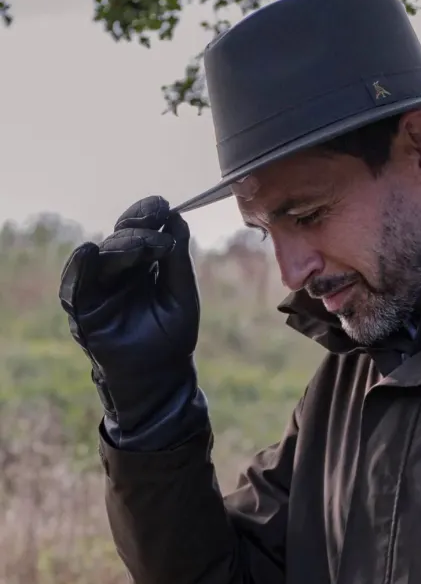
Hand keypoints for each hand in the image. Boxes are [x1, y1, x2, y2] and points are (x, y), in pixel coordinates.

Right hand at [59, 196, 199, 433]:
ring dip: (121, 245)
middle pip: (120, 237)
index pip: (140, 230)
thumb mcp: (181, 295)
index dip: (148, 215)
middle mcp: (119, 272)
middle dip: (137, 226)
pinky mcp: (82, 308)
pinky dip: (81, 266)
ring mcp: (99, 289)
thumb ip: (177, 260)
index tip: (163, 206)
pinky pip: (75, 284)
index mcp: (143, 265)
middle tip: (156, 223)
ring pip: (101, 256)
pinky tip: (90, 251)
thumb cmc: (171, 336)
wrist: (160, 377)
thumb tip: (177, 218)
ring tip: (140, 244)